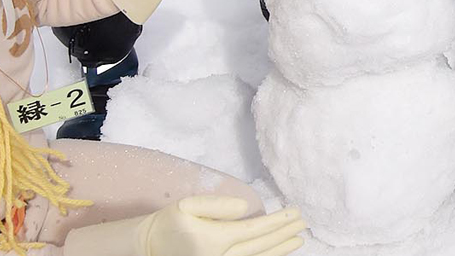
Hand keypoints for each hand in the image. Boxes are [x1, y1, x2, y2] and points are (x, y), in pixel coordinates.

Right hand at [65, 196, 306, 255]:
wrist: (150, 245)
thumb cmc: (170, 221)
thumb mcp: (189, 205)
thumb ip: (218, 204)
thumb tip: (246, 207)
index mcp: (215, 239)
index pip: (255, 229)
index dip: (278, 221)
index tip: (295, 212)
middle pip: (261, 246)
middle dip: (284, 234)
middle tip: (304, 223)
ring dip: (280, 249)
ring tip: (299, 239)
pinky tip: (278, 253)